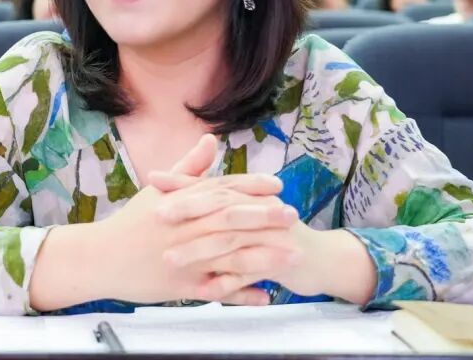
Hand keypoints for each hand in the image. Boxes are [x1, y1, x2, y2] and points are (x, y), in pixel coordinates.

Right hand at [92, 136, 296, 305]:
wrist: (100, 258)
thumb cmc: (131, 223)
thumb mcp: (158, 190)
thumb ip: (189, 167)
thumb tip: (211, 139)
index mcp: (182, 202)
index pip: (221, 189)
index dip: (251, 187)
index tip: (277, 186)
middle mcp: (185, 227)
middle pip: (230, 219)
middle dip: (264, 217)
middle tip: (293, 216)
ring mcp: (185, 257)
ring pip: (230, 256)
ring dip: (264, 256)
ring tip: (292, 256)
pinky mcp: (182, 285)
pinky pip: (217, 290)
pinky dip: (242, 294)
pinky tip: (266, 295)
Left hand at [151, 174, 378, 305]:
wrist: (319, 260)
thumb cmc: (275, 236)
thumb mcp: (248, 215)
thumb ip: (220, 201)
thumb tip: (188, 182)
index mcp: (249, 196)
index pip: (213, 183)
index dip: (183, 181)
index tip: (153, 180)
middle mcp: (260, 210)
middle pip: (220, 206)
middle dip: (187, 210)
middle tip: (157, 217)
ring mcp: (271, 236)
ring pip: (231, 240)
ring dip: (200, 251)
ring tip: (170, 260)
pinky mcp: (280, 262)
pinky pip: (249, 273)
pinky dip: (227, 283)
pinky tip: (204, 291)